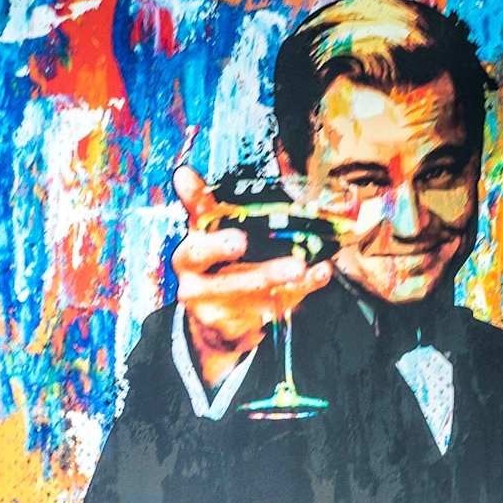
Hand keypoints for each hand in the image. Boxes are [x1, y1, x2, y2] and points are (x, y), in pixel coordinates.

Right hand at [170, 166, 331, 392]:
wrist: (209, 321)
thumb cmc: (210, 266)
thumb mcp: (202, 234)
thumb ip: (199, 205)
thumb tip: (183, 173)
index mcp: (187, 261)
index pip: (195, 253)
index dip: (216, 247)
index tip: (241, 241)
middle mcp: (197, 290)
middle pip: (231, 284)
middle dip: (263, 275)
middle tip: (294, 265)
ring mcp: (219, 314)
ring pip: (257, 300)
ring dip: (287, 285)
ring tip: (308, 269)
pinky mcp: (241, 329)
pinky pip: (275, 310)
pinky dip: (300, 292)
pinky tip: (319, 274)